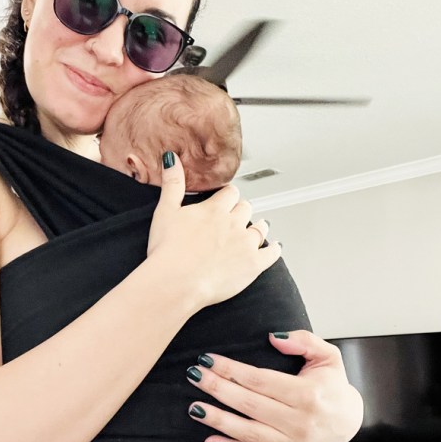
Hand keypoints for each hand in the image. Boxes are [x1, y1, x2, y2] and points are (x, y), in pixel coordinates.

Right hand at [147, 151, 280, 308]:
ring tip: (258, 228)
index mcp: (214, 209)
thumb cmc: (168, 251)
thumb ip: (173, 184)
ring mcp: (246, 244)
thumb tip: (172, 159)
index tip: (226, 199)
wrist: (176, 282)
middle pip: (246, 209)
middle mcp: (234, 223)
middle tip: (237, 217)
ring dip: (259, 227)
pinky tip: (275, 247)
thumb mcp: (165, 211)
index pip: (231, 193)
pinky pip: (272, 253)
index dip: (228, 196)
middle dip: (242, 211)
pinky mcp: (253, 265)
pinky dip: (275, 249)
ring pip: (260, 228)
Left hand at [185, 330, 362, 441]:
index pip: (260, 380)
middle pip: (249, 404)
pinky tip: (210, 440)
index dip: (232, 370)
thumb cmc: (332, 385)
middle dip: (218, 389)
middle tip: (194, 375)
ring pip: (247, 432)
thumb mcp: (328, 356)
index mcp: (307, 394)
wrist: (349, 422)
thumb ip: (303, 341)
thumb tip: (273, 337)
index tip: (209, 359)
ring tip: (194, 407)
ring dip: (217, 419)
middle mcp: (298, 421)